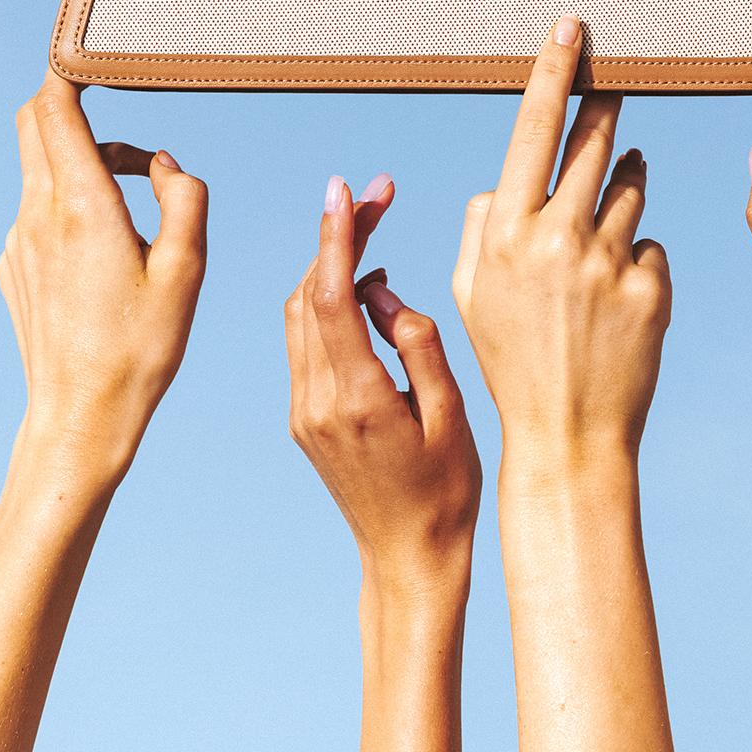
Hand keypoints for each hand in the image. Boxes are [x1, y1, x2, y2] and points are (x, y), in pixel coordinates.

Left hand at [0, 74, 207, 486]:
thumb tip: (161, 163)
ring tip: (136, 204)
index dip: (70, 71)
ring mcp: (19, 240)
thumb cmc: (141, 347)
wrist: (80, 417)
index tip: (97, 59)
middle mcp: (39, 213)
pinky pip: (38, 210)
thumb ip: (183, 196)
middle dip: (70, 105)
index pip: (53, 108)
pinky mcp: (14, 266)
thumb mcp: (188, 268)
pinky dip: (70, 203)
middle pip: (32, 124)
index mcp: (82, 206)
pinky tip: (107, 251)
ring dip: (83, 161)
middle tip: (117, 116)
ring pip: (40, 168)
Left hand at [286, 174, 480, 595]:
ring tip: (375, 232)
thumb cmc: (447, 491)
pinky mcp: (303, 419)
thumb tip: (381, 289)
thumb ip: (417, 343)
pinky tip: (366, 291)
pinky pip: (306, 343)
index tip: (345, 190)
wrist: (408, 561)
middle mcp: (317, 403)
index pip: (329, 299)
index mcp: (357, 400)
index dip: (334, 237)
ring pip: (299, 314)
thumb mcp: (452, 415)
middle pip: (309, 294)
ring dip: (329, 267)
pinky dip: (327, 304)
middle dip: (338, 237)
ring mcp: (303, 413)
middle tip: (378, 195)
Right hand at [452, 18, 669, 483]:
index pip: (534, 127)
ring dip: (624, 183)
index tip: (573, 27)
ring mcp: (610, 261)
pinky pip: (650, 242)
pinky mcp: (654, 286)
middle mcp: (558, 236)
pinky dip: (637, 254)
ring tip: (602, 226)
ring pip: (630, 186)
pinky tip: (619, 293)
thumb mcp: (474, 292)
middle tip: (616, 81)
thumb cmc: (512, 360)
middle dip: (605, 105)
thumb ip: (483, 225)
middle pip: (593, 140)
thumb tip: (506, 179)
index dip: (556, 71)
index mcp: (506, 231)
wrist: (569, 437)